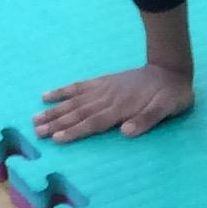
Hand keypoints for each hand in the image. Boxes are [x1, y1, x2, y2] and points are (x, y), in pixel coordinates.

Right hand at [35, 62, 192, 141]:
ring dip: (54, 110)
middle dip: (56, 123)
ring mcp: (103, 88)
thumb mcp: (167, 109)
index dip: (75, 131)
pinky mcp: (103, 81)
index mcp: (122, 108)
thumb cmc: (170, 95)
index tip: (56, 138)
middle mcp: (108, 98)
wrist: (171, 69)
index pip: (93, 122)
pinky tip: (47, 95)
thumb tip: (126, 132)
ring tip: (35, 118)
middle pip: (78, 113)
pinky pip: (79, 86)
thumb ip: (147, 120)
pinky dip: (62, 91)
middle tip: (36, 132)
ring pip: (74, 101)